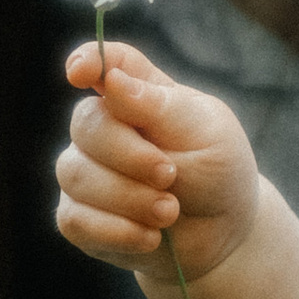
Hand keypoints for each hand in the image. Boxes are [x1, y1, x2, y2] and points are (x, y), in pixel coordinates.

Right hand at [54, 40, 257, 281]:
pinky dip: (116, 232)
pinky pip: (74, 220)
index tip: (79, 74)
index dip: (88, 61)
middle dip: (129, 155)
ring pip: (76, 174)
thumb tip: (112, 80)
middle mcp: (104, 127)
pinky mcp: (80, 217)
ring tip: (170, 212)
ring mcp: (86, 171)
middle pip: (86, 123)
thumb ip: (161, 107)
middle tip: (170, 176)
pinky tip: (150, 237)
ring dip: (128, 198)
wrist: (223, 234)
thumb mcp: (208, 134)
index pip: (106, 62)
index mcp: (138, 94)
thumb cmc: (218, 172)